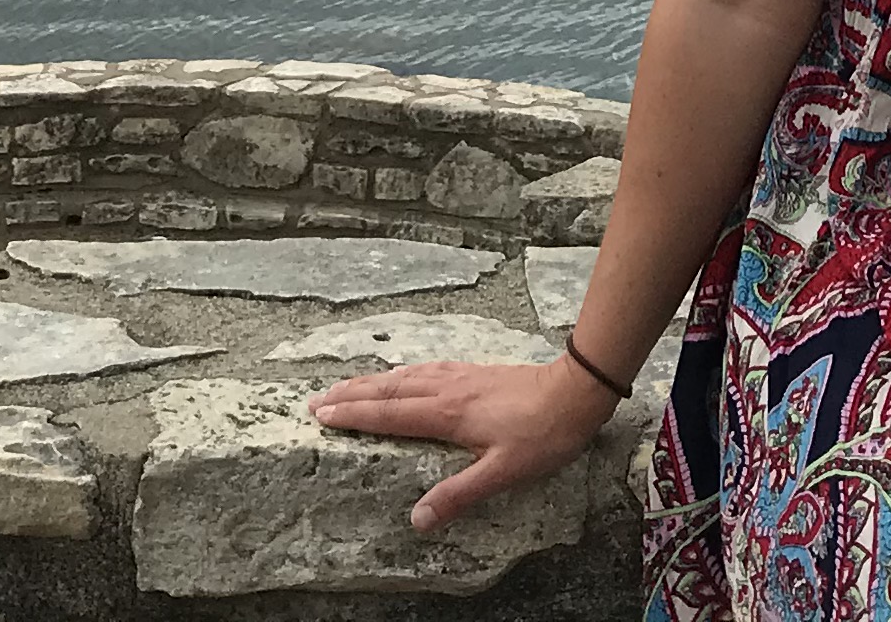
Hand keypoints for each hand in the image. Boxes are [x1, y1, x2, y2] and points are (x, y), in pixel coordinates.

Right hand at [305, 357, 618, 530]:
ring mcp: (459, 376)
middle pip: (389, 389)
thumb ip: (459, 494)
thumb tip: (418, 519)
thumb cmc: (542, 434)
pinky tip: (402, 375)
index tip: (321, 415)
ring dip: (371, 382)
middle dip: (351, 395)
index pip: (389, 414)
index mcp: (447, 414)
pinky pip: (424, 369)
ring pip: (404, 376)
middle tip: (316, 401)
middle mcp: (447, 390)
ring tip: (346, 386)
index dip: (354, 415)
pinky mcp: (473, 372)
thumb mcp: (502, 473)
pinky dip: (401, 373)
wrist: (574, 391)